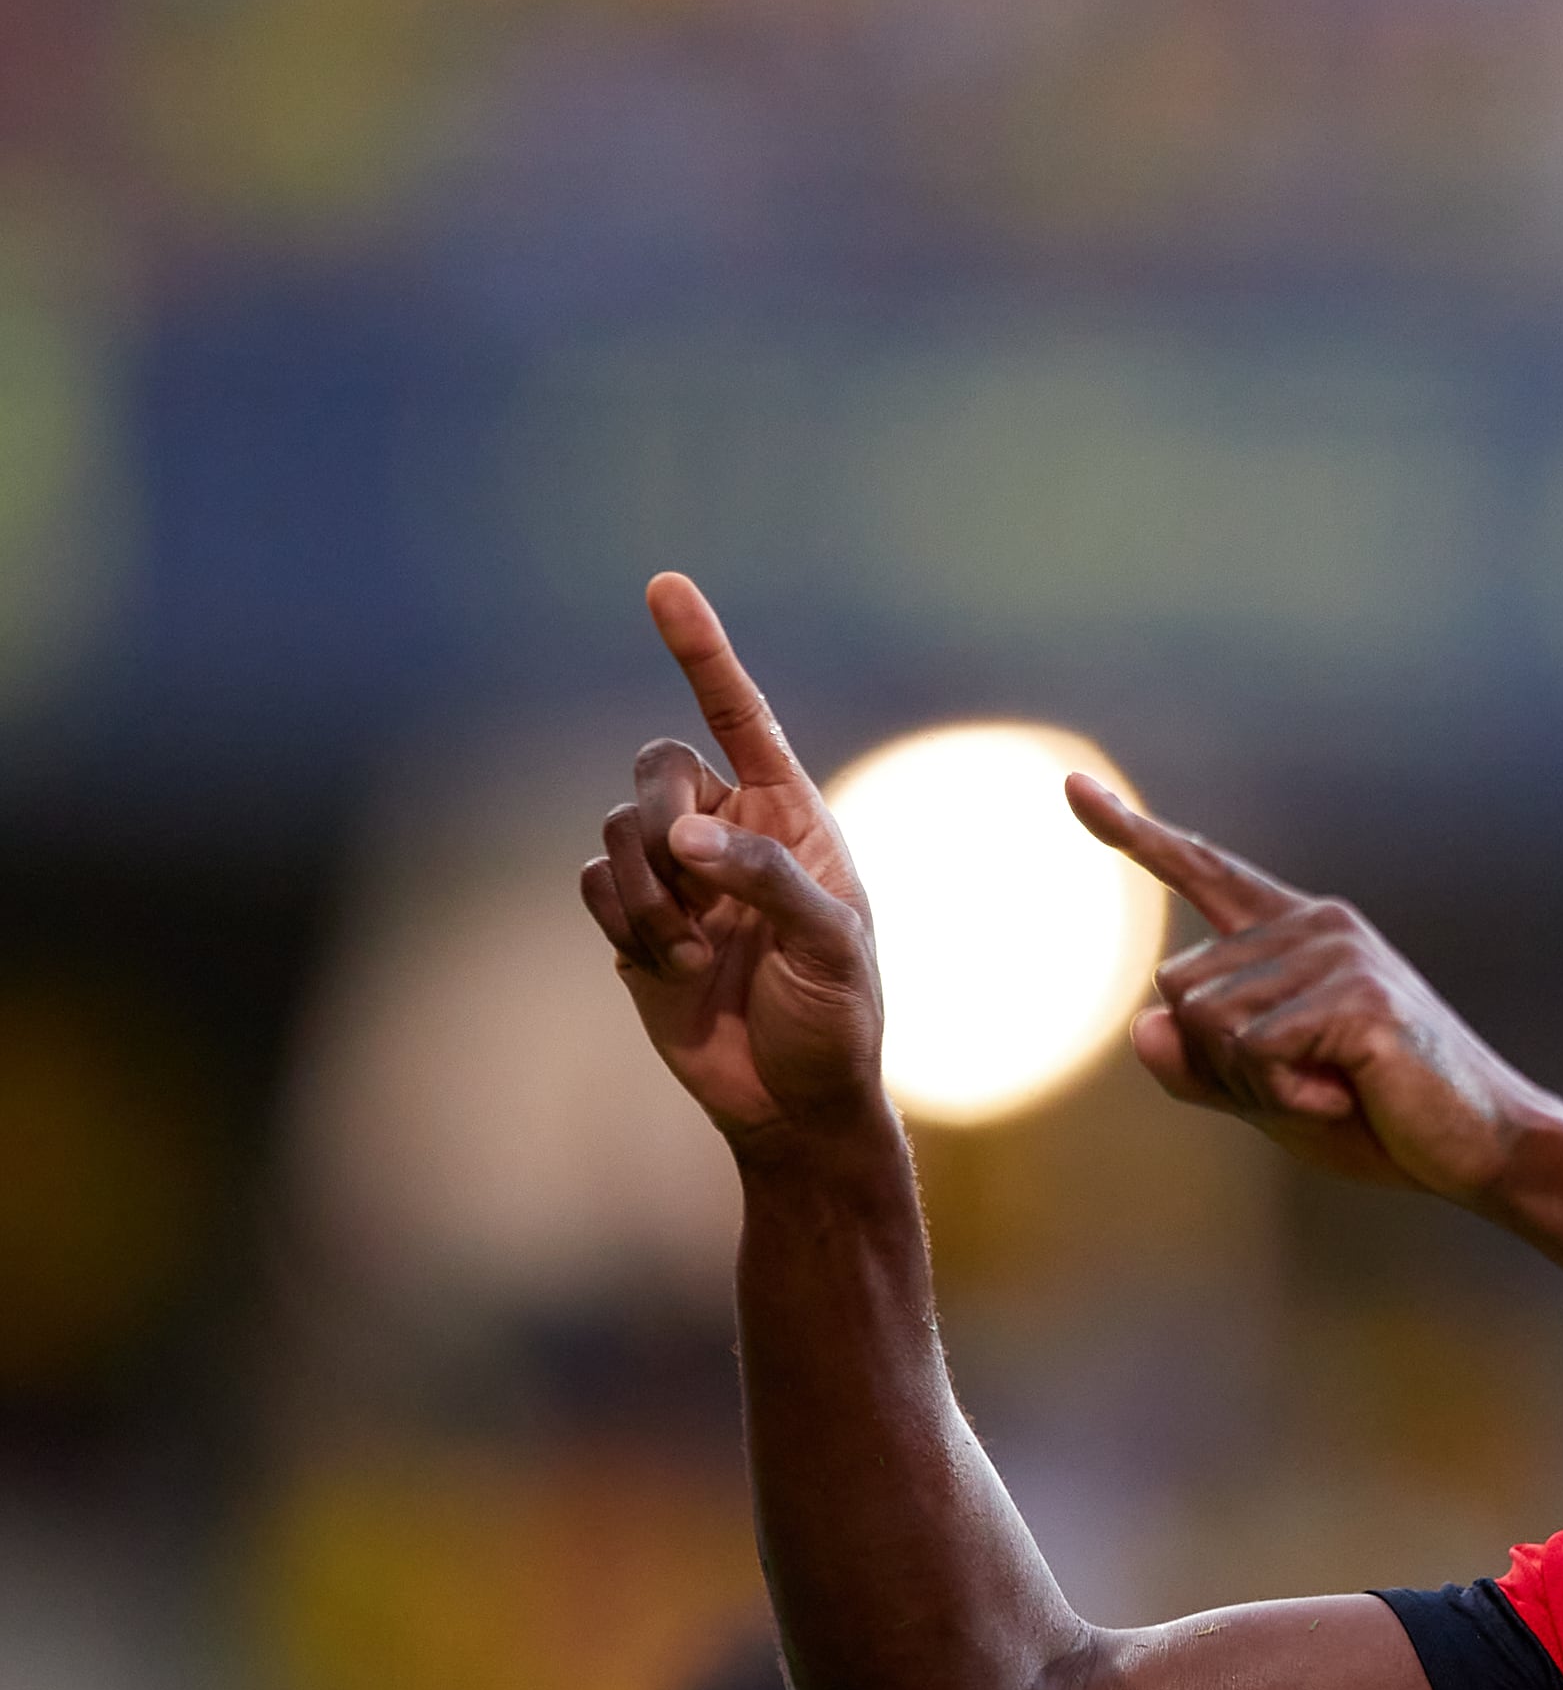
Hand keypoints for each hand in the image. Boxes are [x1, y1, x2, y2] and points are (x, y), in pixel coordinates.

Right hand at [576, 574, 887, 1156]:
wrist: (791, 1101)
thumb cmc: (837, 1020)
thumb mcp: (833, 947)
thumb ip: (769, 879)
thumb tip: (685, 838)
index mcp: (793, 815)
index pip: (741, 716)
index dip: (703, 653)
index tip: (665, 587)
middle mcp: (730, 829)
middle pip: (655, 766)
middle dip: (662, 819)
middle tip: (693, 880)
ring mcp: (677, 874)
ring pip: (618, 830)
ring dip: (649, 895)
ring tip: (696, 954)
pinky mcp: (635, 919)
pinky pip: (597, 884)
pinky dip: (628, 925)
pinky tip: (672, 970)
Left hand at [1067, 775, 1562, 1206]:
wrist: (1485, 1147)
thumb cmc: (1380, 1120)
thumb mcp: (1269, 1097)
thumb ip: (1201, 1067)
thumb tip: (1142, 1024)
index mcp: (1296, 933)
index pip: (1203, 873)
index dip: (1133, 833)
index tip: (1073, 785)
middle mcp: (1316, 924)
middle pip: (1180, 989)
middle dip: (1219, 1064)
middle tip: (1307, 1087)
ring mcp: (1339, 953)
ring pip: (1210, 1025)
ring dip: (1256, 1087)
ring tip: (1337, 1091)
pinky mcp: (1357, 996)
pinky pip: (1256, 1054)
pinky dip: (1287, 1097)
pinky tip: (1348, 1095)